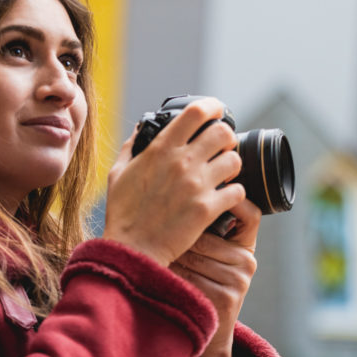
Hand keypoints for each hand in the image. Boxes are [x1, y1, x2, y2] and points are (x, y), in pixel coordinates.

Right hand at [103, 98, 245, 266]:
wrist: (133, 250)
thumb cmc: (123, 213)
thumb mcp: (118, 173)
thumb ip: (131, 147)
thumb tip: (140, 128)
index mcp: (161, 149)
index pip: (196, 112)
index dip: (212, 106)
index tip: (216, 110)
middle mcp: (181, 162)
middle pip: (223, 132)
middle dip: (226, 137)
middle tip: (222, 147)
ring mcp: (196, 185)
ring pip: (235, 160)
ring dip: (232, 165)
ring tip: (224, 174)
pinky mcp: (207, 209)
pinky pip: (238, 191)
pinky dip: (235, 193)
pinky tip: (225, 198)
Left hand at [170, 198, 261, 356]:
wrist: (209, 336)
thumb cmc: (203, 286)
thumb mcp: (212, 260)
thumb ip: (208, 234)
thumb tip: (180, 199)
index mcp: (246, 247)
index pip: (249, 214)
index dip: (233, 201)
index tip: (207, 194)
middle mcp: (247, 261)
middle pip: (204, 234)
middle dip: (178, 236)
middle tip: (158, 237)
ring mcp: (239, 281)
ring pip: (193, 254)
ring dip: (171, 256)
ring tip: (158, 258)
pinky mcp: (227, 299)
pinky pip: (190, 276)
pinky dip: (171, 276)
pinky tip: (163, 278)